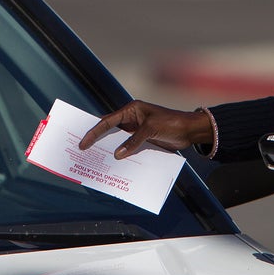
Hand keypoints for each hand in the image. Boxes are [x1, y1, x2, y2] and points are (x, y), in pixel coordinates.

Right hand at [78, 100, 212, 158]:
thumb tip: (118, 155)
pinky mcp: (143, 140)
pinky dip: (122, 155)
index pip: (108, 121)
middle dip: (98, 140)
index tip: (83, 143)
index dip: (94, 132)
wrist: (190, 130)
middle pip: (110, 130)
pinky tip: (116, 164)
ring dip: (109, 149)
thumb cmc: (172, 123)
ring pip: (118, 140)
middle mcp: (132, 119)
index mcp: (131, 110)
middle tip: (83, 151)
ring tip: (96, 160)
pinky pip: (129, 147)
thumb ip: (133, 141)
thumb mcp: (151, 129)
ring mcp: (137, 130)